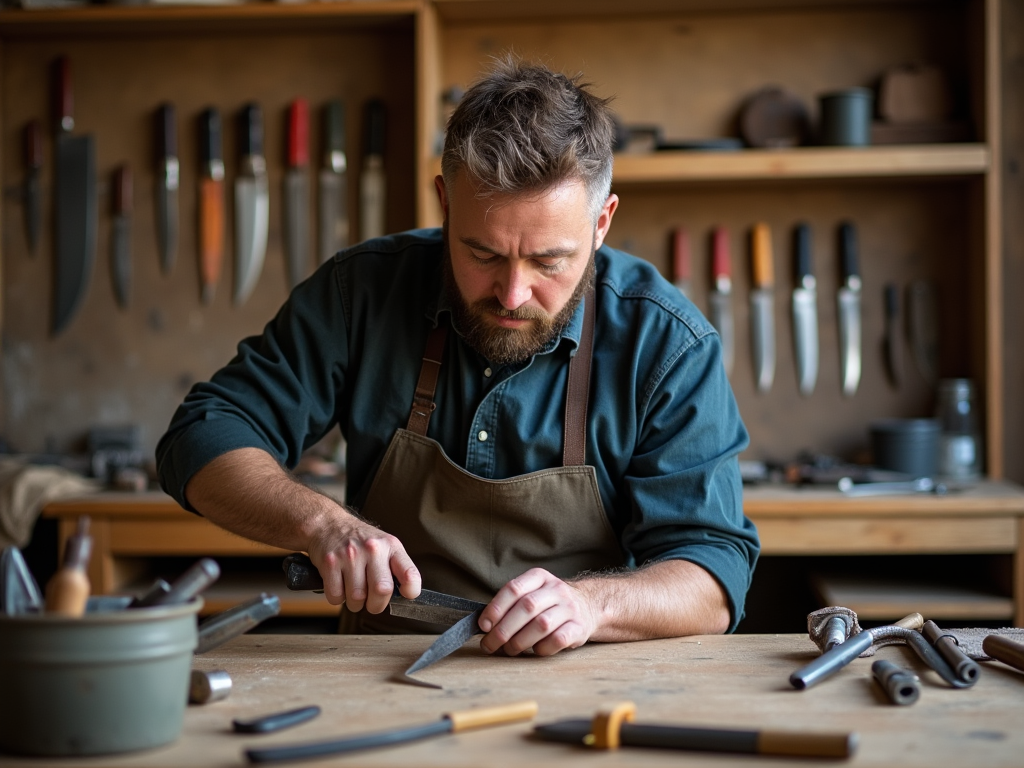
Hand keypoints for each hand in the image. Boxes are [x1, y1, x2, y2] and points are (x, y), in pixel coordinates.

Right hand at [307, 512, 420, 613]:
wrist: (328, 524)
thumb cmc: (360, 540)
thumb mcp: (384, 545)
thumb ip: (396, 568)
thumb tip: (403, 597)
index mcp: (391, 546)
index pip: (410, 574)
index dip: (411, 590)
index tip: (406, 594)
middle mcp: (372, 549)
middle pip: (381, 590)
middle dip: (376, 604)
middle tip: (372, 601)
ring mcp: (350, 555)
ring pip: (357, 598)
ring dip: (355, 603)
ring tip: (354, 590)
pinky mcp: (330, 563)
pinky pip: (336, 597)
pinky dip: (338, 598)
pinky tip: (340, 585)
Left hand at [478, 568, 597, 656]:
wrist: (587, 606)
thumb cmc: (549, 604)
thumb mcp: (532, 593)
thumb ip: (511, 605)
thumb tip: (485, 626)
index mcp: (539, 577)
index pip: (514, 588)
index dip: (496, 608)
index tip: (484, 625)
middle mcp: (556, 589)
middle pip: (526, 607)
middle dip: (504, 629)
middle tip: (490, 644)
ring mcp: (570, 608)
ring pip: (541, 624)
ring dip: (520, 641)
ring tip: (509, 650)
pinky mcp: (579, 627)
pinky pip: (558, 639)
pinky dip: (542, 648)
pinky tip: (535, 650)